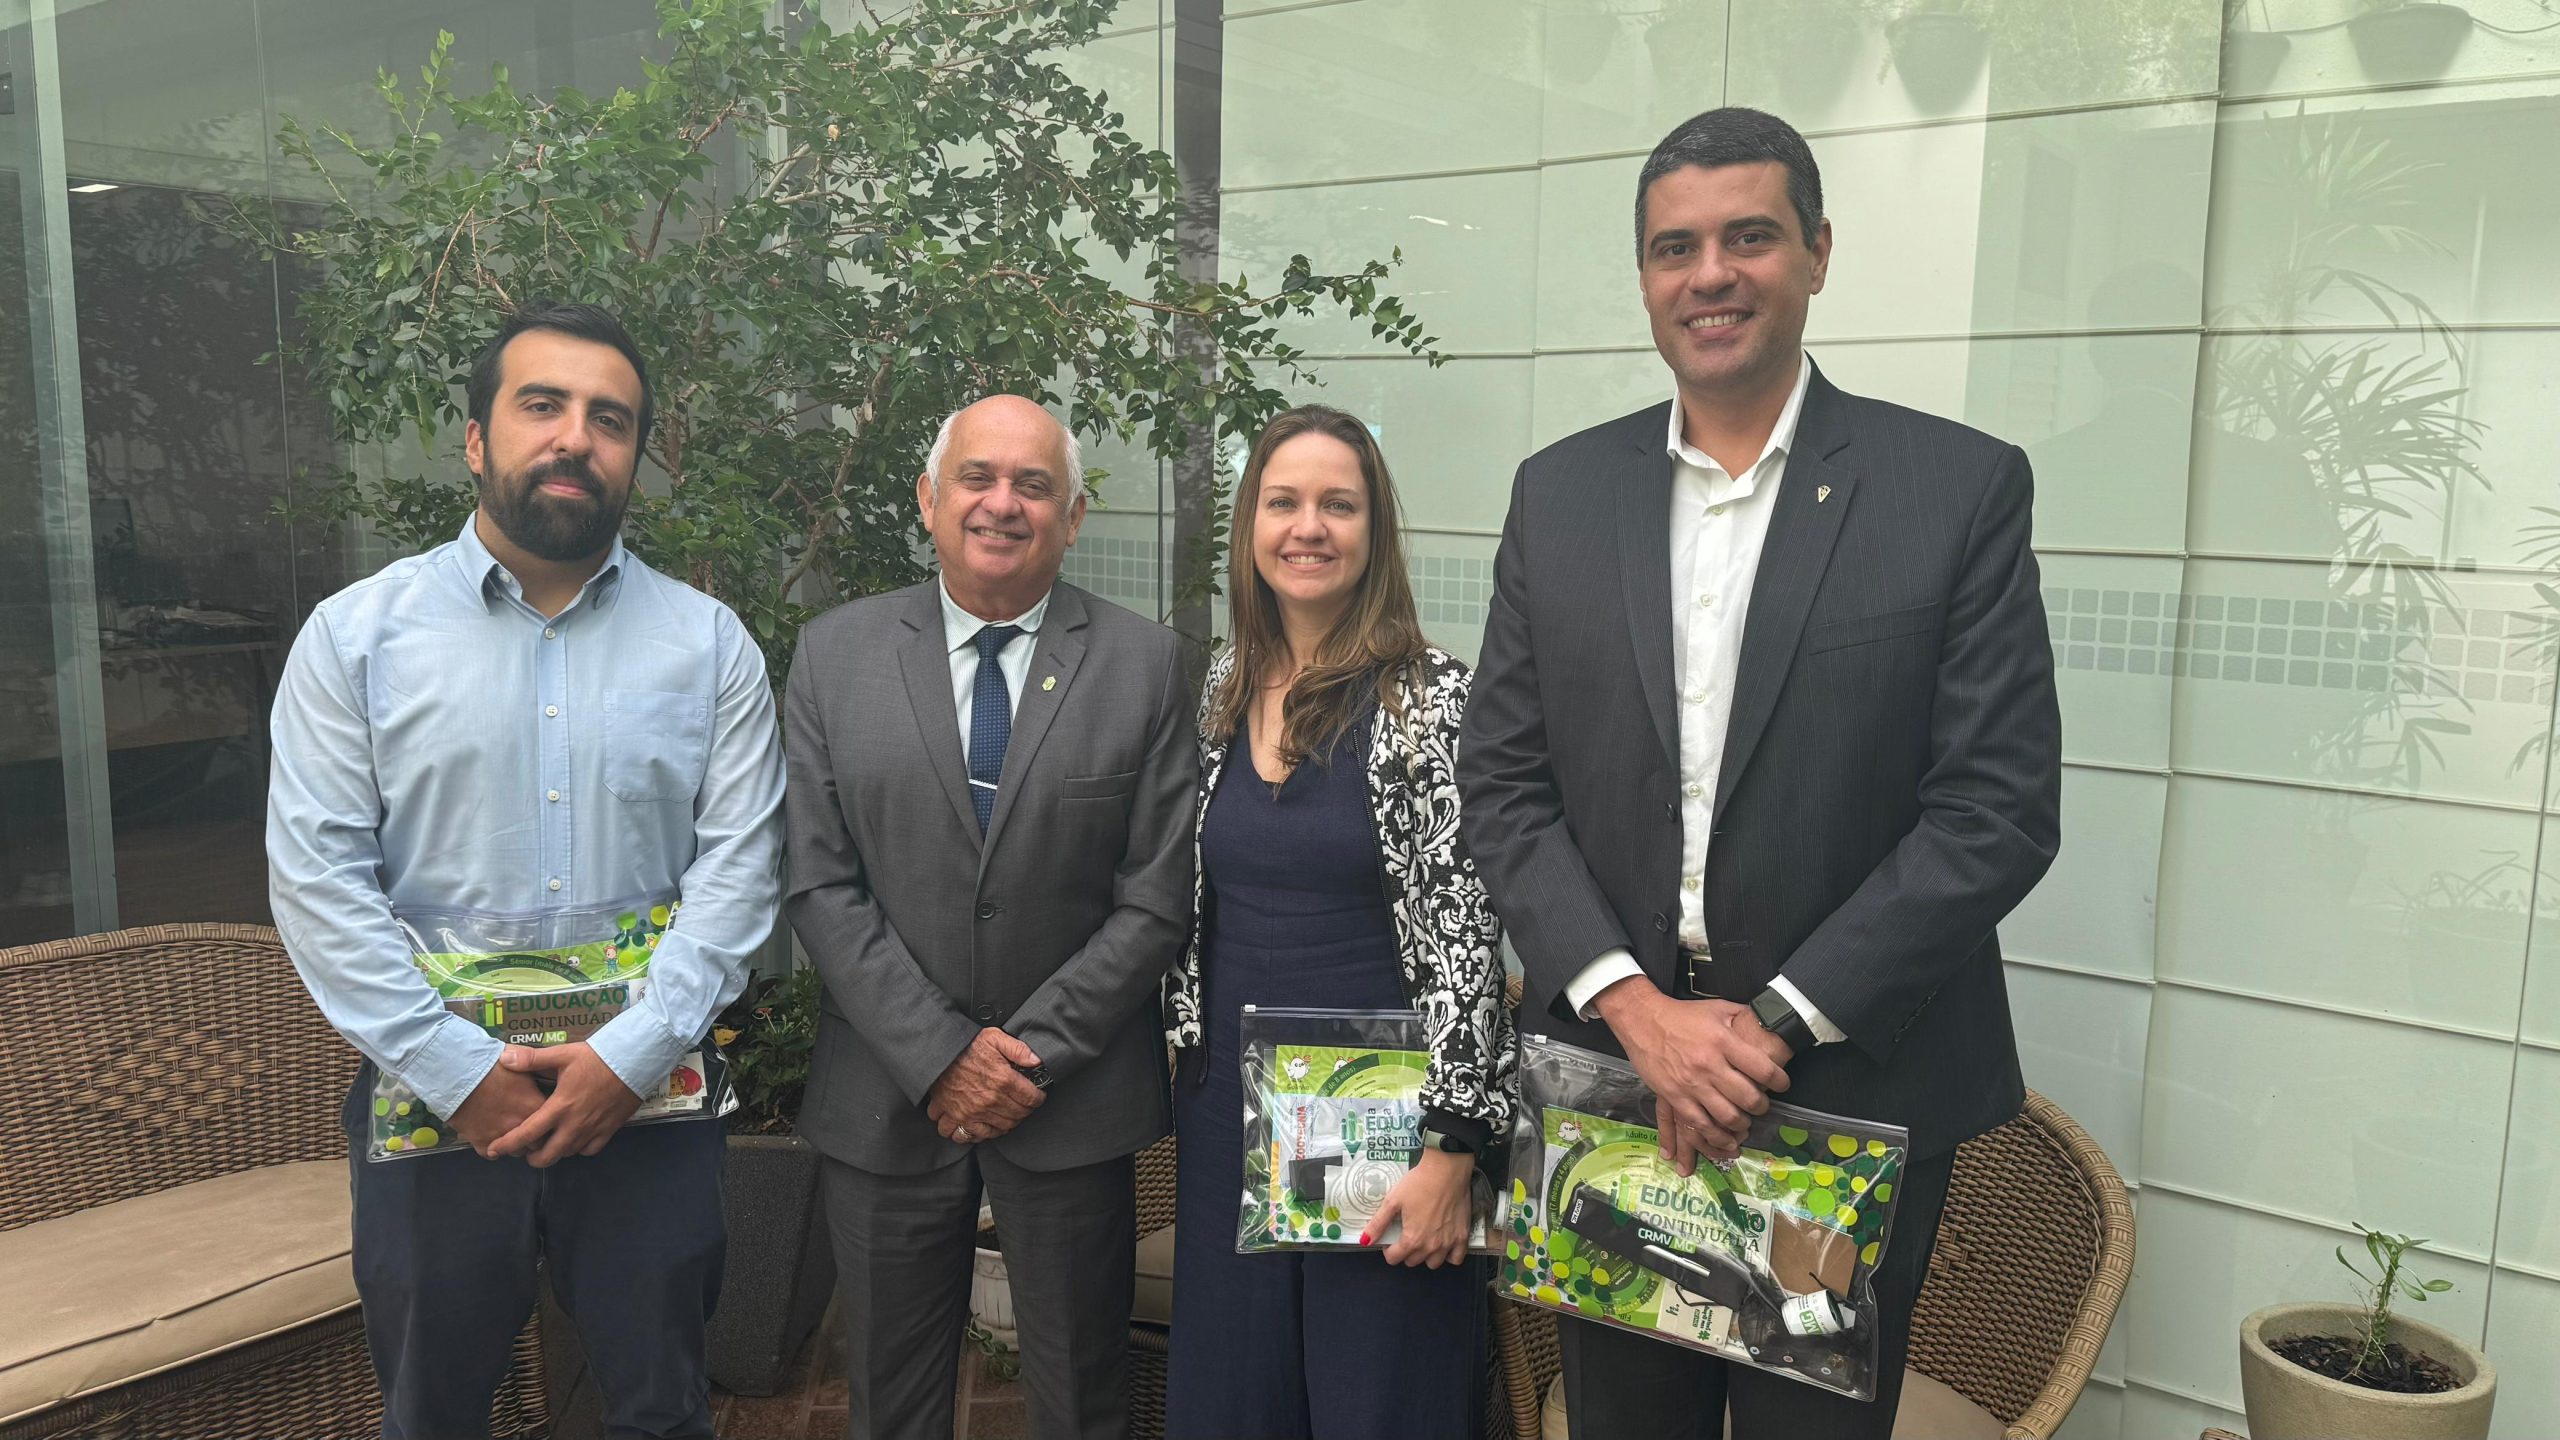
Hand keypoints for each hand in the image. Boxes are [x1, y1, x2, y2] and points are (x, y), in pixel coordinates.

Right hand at [445, 1063, 548, 1157]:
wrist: (459, 1075)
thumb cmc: (489, 1065)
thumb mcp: (519, 1061)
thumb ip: (532, 1069)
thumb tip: (537, 1066)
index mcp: (536, 1106)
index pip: (552, 1124)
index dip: (547, 1122)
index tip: (542, 1119)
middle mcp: (522, 1125)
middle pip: (537, 1143)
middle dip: (534, 1139)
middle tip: (527, 1129)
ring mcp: (502, 1136)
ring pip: (516, 1151)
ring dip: (514, 1144)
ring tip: (509, 1134)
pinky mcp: (482, 1143)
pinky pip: (491, 1153)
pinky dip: (491, 1148)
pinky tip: (490, 1138)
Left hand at [486, 1042, 644, 1166]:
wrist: (634, 1061)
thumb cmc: (597, 1057)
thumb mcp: (563, 1054)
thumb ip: (533, 1059)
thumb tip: (505, 1059)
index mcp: (559, 1107)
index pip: (527, 1134)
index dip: (507, 1145)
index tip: (494, 1150)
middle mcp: (574, 1125)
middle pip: (547, 1156)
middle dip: (531, 1157)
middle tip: (525, 1149)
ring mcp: (593, 1130)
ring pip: (567, 1154)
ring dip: (554, 1152)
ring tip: (548, 1142)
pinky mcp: (609, 1131)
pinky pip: (589, 1150)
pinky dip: (578, 1149)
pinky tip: (574, 1139)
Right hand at [926, 1029, 1045, 1143]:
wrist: (937, 1053)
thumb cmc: (965, 1045)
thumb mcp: (994, 1037)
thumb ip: (1018, 1049)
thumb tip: (1037, 1061)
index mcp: (1003, 1080)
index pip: (1031, 1098)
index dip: (1038, 1098)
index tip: (1038, 1096)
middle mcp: (989, 1100)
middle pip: (1018, 1116)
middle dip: (1024, 1111)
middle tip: (1023, 1106)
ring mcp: (972, 1111)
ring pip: (999, 1129)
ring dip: (1006, 1124)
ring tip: (1006, 1115)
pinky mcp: (956, 1117)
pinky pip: (969, 1136)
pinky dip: (976, 1135)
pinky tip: (982, 1126)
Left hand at [1368, 1148, 1476, 1268]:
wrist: (1446, 1170)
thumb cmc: (1420, 1183)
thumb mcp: (1393, 1201)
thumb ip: (1378, 1224)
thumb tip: (1365, 1241)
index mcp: (1412, 1239)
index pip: (1394, 1258)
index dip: (1388, 1250)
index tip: (1390, 1239)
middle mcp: (1430, 1246)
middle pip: (1412, 1261)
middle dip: (1405, 1251)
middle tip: (1406, 1234)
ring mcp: (1448, 1243)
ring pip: (1433, 1263)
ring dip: (1426, 1255)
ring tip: (1424, 1239)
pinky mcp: (1462, 1236)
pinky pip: (1456, 1258)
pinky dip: (1449, 1255)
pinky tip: (1443, 1244)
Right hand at [1593, 978, 1790, 1174]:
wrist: (1642, 1021)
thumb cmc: (1682, 1015)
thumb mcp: (1718, 1008)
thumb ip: (1744, 1016)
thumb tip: (1769, 1022)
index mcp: (1723, 1041)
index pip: (1763, 1069)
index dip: (1779, 1081)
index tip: (1782, 1085)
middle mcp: (1709, 1064)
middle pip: (1748, 1098)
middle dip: (1762, 1106)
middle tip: (1762, 1105)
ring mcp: (1691, 1084)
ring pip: (1727, 1116)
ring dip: (1742, 1124)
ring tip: (1745, 1122)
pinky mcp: (1675, 1097)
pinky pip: (1700, 1124)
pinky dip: (1716, 1136)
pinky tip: (1726, 1139)